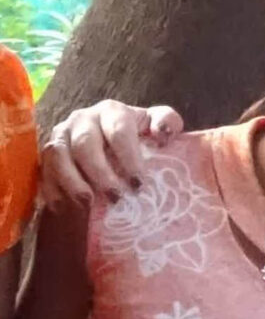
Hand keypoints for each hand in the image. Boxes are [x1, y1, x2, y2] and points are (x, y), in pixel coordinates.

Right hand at [40, 102, 183, 208]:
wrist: (111, 137)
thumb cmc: (139, 134)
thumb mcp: (158, 123)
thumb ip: (167, 122)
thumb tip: (163, 133)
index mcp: (112, 111)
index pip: (118, 131)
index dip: (128, 158)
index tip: (139, 184)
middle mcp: (83, 119)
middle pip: (85, 144)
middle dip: (100, 174)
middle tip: (116, 198)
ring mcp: (61, 134)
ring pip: (57, 155)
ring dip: (72, 181)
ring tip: (88, 203)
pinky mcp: (47, 153)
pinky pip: (42, 169)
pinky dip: (52, 189)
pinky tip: (65, 207)